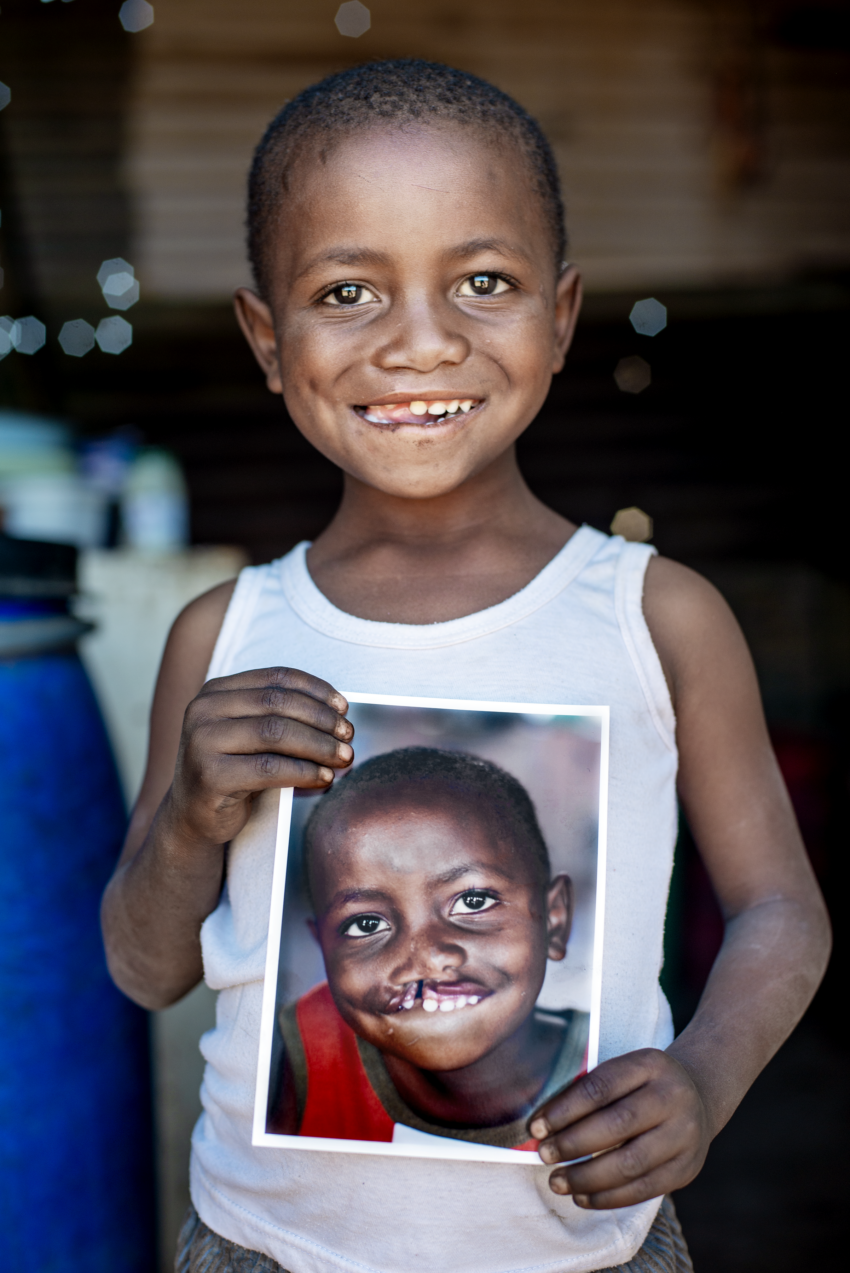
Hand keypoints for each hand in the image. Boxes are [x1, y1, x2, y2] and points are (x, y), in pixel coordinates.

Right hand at [166, 667, 353, 849]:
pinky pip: (269, 768)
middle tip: (349, 735)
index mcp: (216, 691)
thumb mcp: (252, 734)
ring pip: (276, 733)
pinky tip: (324, 777)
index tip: (343, 707)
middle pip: (278, 703)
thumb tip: (339, 713)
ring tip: (343, 757)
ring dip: (318, 745)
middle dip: (322, 719)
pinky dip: (304, 771)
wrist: (194, 816)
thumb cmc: (234, 770)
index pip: (275, 678)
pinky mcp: (210, 776)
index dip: (316, 690)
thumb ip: (282, 716)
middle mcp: (204, 710)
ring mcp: (202, 742)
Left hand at [528, 1048, 709, 1207]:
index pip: (601, 1087)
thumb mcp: (623, 1072)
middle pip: (617, 1125)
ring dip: (587, 1177)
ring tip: (557, 1181)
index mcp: (650, 1064)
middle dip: (573, 1144)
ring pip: (630, 1163)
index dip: (564, 1109)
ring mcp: (684, 1135)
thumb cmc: (642, 1085)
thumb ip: (588, 1092)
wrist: (698, 1097)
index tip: (536, 1127)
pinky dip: (608, 1197)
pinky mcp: (686, 1169)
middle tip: (543, 1155)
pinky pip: (644, 1189)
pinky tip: (582, 1196)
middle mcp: (672, 1097)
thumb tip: (542, 1126)